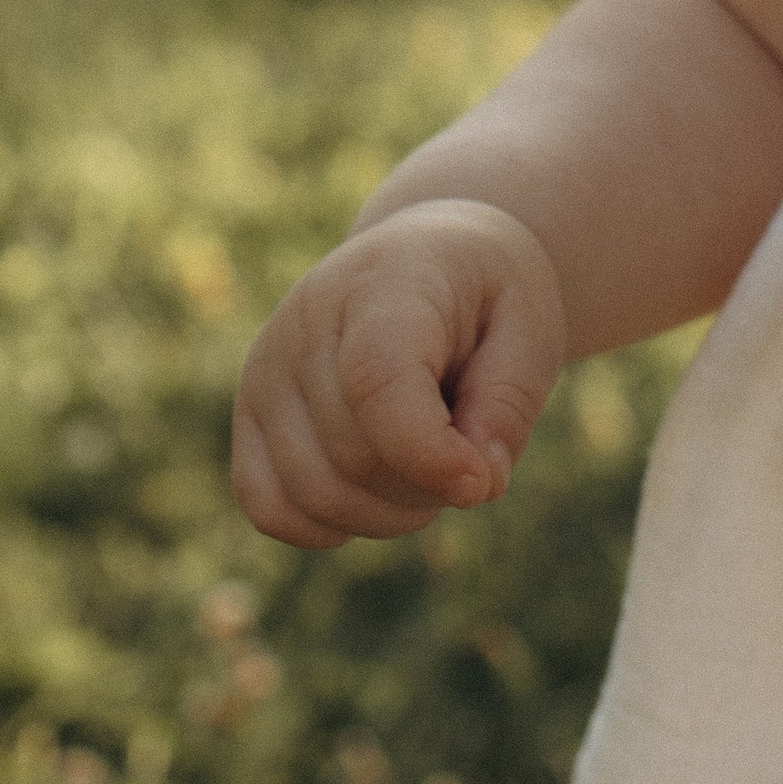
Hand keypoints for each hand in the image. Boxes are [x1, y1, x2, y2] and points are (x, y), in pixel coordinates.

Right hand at [231, 197, 566, 549]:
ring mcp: (266, 370)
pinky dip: (333, 526)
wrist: (431, 257)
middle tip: (472, 454)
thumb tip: (477, 487)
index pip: (376, 381)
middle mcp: (305, 321)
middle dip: (429, 486)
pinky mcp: (249, 415)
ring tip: (432, 468)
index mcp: (385, 281)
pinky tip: (379, 495)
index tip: (480, 484)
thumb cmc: (487, 295)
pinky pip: (272, 510)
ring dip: (391, 512)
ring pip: (316, 494)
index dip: (426, 453)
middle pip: (355, 455)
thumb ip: (509, 404)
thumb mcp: (533, 325)